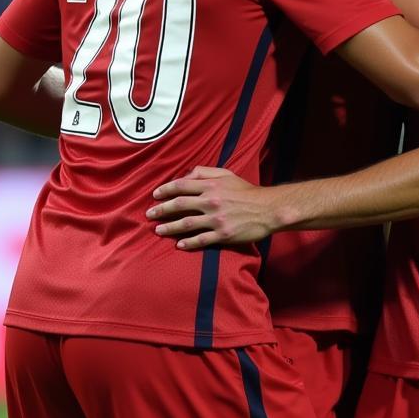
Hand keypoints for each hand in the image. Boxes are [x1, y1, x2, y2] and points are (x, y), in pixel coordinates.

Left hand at [147, 166, 276, 249]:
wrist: (268, 209)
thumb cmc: (247, 191)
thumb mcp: (228, 174)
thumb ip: (206, 172)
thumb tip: (187, 175)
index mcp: (211, 186)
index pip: (181, 186)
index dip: (165, 190)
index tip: (155, 195)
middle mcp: (211, 201)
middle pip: (179, 205)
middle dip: (161, 210)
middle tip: (149, 215)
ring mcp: (216, 219)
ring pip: (186, 224)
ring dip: (169, 228)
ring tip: (158, 230)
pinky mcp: (223, 234)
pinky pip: (201, 240)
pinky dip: (188, 243)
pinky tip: (179, 245)